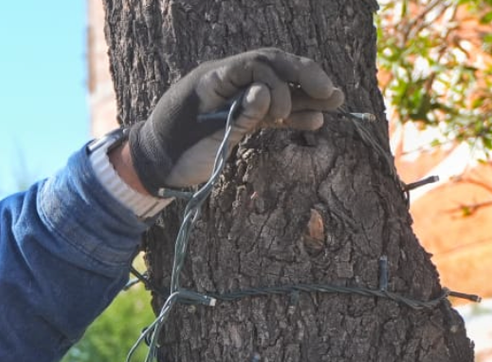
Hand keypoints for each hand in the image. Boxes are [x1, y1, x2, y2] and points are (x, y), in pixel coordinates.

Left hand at [126, 48, 344, 190]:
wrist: (155, 166)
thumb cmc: (175, 152)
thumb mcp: (206, 136)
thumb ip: (238, 115)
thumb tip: (269, 93)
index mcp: (213, 78)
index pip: (255, 64)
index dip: (278, 81)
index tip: (283, 111)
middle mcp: (226, 81)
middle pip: (271, 68)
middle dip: (303, 77)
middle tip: (331, 91)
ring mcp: (235, 97)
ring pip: (276, 88)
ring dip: (305, 95)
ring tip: (336, 101)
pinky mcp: (239, 115)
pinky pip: (271, 110)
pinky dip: (293, 116)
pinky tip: (315, 122)